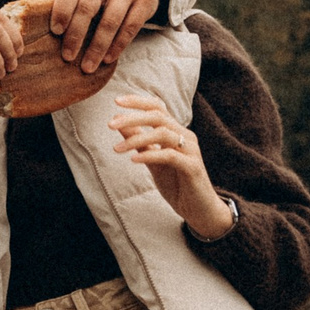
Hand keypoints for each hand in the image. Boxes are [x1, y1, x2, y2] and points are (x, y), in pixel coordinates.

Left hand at [50, 0, 157, 71]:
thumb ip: (73, 1)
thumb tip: (53, 36)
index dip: (62, 10)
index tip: (55, 32)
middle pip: (88, 7)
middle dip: (76, 34)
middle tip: (68, 56)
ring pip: (110, 21)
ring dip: (97, 47)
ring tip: (88, 66)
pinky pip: (130, 27)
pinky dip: (117, 46)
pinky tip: (108, 58)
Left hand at [110, 93, 234, 235]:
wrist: (198, 209)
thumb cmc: (176, 184)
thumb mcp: (153, 161)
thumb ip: (139, 143)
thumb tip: (119, 125)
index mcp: (176, 132)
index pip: (158, 107)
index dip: (138, 101)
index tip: (116, 100)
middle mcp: (185, 136)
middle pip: (159, 116)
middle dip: (133, 117)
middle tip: (110, 124)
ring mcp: (191, 151)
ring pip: (163, 133)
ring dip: (137, 138)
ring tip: (117, 149)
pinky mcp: (192, 167)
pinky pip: (169, 155)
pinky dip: (150, 155)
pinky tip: (133, 159)